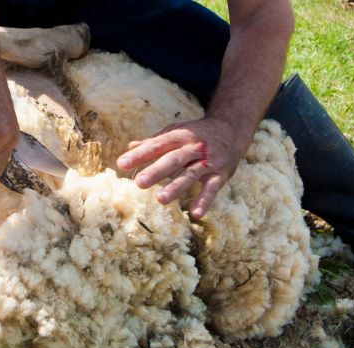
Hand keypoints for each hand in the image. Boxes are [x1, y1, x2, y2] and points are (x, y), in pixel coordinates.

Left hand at [115, 117, 244, 217]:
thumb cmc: (197, 134)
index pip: (157, 145)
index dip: (140, 154)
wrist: (232, 129)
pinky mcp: (221, 174)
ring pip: (191, 174)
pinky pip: (212, 188)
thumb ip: (155, 142)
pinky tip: (195, 213)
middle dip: (156, 171)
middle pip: (173, 159)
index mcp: (180, 136)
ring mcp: (208, 161)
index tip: (121, 164)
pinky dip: (205, 200)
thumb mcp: (176, 133)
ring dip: (176, 187)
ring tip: (160, 199)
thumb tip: (131, 146)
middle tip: (139, 183)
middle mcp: (194, 147)